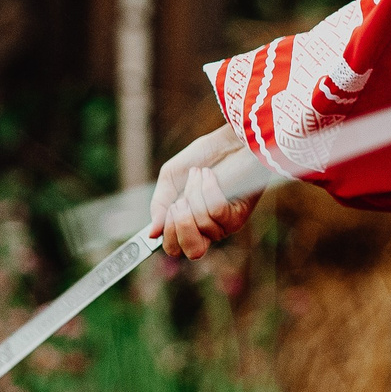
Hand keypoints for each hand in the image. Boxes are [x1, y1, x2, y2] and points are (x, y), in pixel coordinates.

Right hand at [149, 121, 252, 259]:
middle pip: (192, 250)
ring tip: (199, 173)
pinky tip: (210, 175)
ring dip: (195, 192)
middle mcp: (206, 230)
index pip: (175, 248)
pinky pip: (216, 211)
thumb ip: (160, 206)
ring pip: (202, 223)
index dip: (168, 236)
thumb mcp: (171, 179)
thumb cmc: (201, 158)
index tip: (167, 213)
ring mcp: (224, 225)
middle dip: (181, 224)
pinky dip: (208, 189)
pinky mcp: (238, 214)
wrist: (227, 141)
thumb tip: (152, 234)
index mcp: (187, 224)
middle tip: (180, 201)